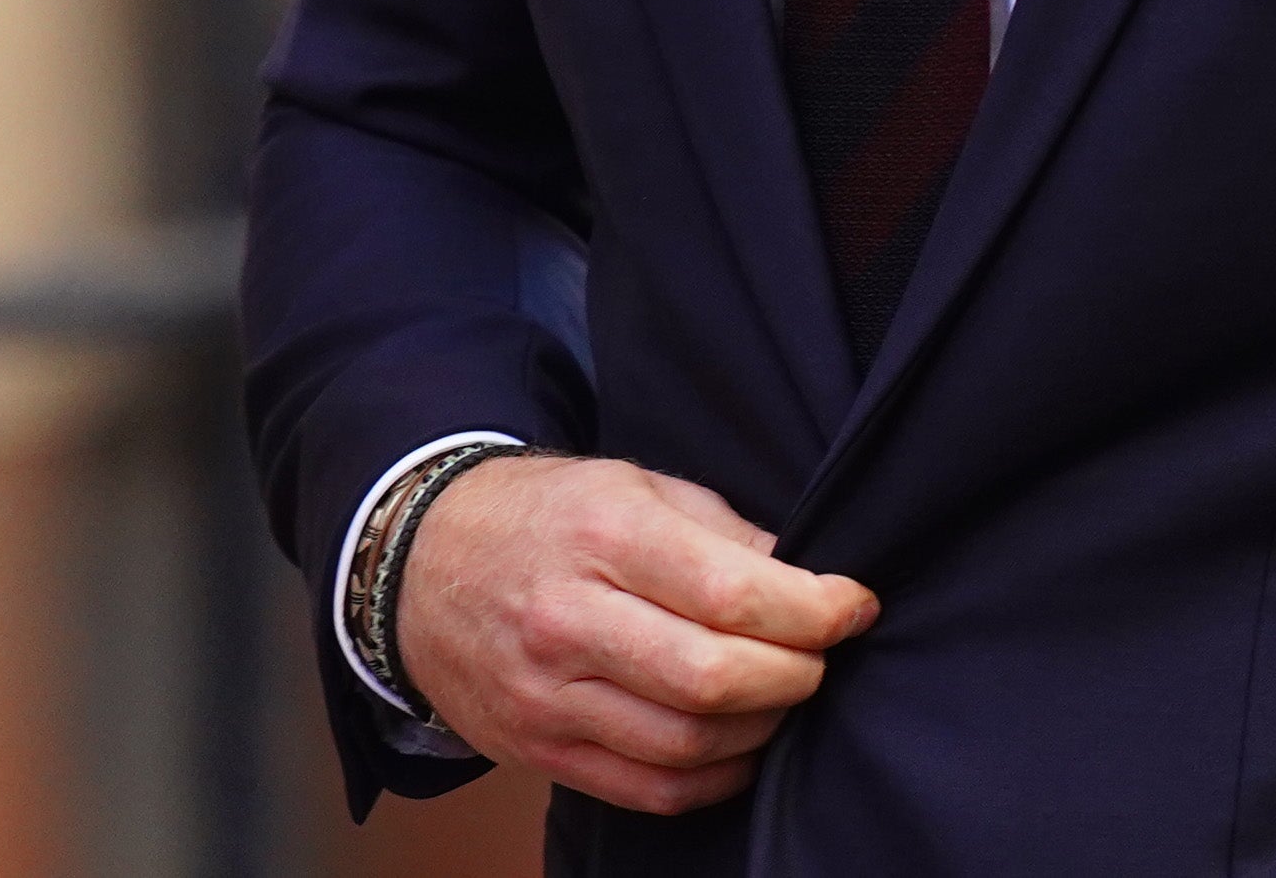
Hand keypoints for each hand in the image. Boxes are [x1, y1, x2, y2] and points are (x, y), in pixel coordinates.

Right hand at [394, 454, 877, 811]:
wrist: (421, 560)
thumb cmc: (546, 515)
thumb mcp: (634, 485)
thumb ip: (723, 533)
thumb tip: (810, 581)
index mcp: (603, 533)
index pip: (730, 592)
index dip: (814, 610)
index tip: (854, 606)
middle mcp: (568, 618)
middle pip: (713, 678)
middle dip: (797, 674)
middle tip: (823, 655)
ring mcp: (546, 694)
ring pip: (686, 744)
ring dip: (763, 729)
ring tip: (784, 695)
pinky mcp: (538, 748)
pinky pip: (649, 790)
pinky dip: (714, 780)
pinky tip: (739, 747)